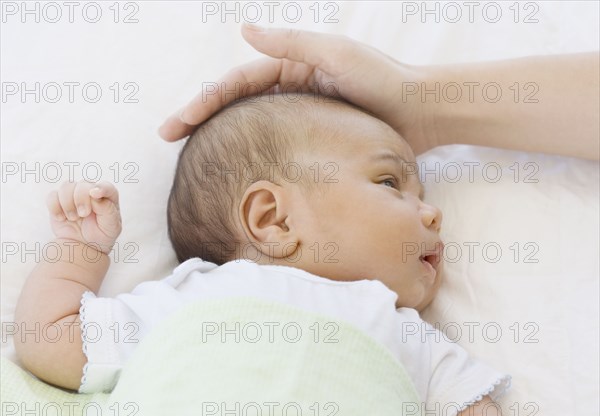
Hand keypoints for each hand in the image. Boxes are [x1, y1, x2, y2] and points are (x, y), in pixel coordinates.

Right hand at [46, 181, 121, 253]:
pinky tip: (61, 218)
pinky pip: (52, 196)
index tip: (94, 194)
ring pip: (66, 186)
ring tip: (73, 218)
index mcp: (107, 197)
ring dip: (67, 203)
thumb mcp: (112, 226)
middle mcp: (90, 193)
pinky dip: (54, 207)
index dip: (100, 188)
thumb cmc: (101, 235)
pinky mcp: (58, 202)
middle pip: (83, 184)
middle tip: (83, 214)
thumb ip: (107, 210)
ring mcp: (74, 196)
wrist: (83, 246)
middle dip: (81, 198)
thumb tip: (95, 196)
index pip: (106, 186)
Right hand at [158, 24, 434, 154]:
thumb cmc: (381, 80)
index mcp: (289, 68)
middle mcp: (289, 90)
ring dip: (219, 137)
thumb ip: (290, 44)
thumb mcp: (334, 54)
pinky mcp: (314, 138)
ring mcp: (300, 115)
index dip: (202, 102)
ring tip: (191, 156)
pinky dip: (252, 153)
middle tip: (166, 137)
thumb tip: (244, 30)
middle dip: (199, 117)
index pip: (235, 84)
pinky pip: (275, 145)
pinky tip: (238, 169)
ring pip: (250, 125)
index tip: (174, 124)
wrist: (420, 112)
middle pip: (234, 104)